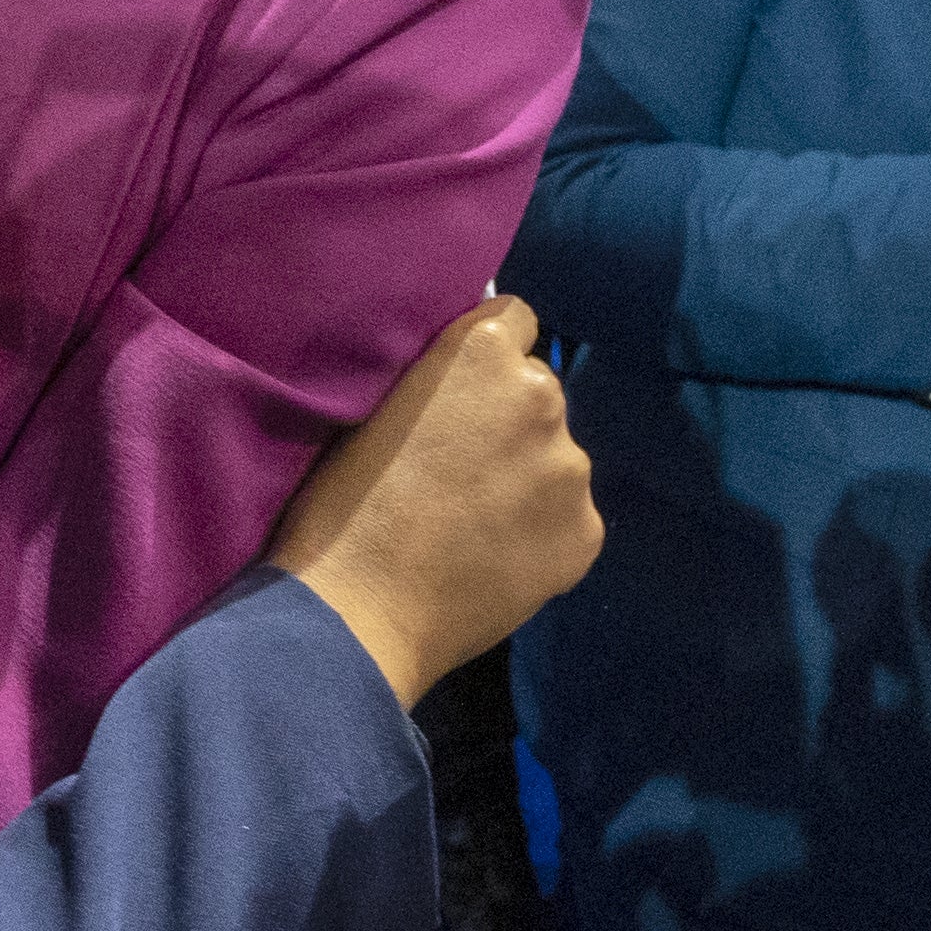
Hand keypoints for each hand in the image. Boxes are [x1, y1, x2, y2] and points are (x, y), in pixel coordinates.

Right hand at [268, 296, 599, 709]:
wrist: (359, 610)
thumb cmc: (344, 503)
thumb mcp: (379, 407)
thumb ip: (437, 383)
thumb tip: (464, 384)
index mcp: (484, 354)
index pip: (515, 320)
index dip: (485, 359)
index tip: (461, 394)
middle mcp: (541, 396)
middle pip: (537, 393)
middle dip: (509, 419)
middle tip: (462, 468)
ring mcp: (571, 469)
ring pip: (556, 459)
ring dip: (528, 478)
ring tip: (477, 524)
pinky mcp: (586, 533)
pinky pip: (569, 518)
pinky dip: (542, 532)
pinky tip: (498, 559)